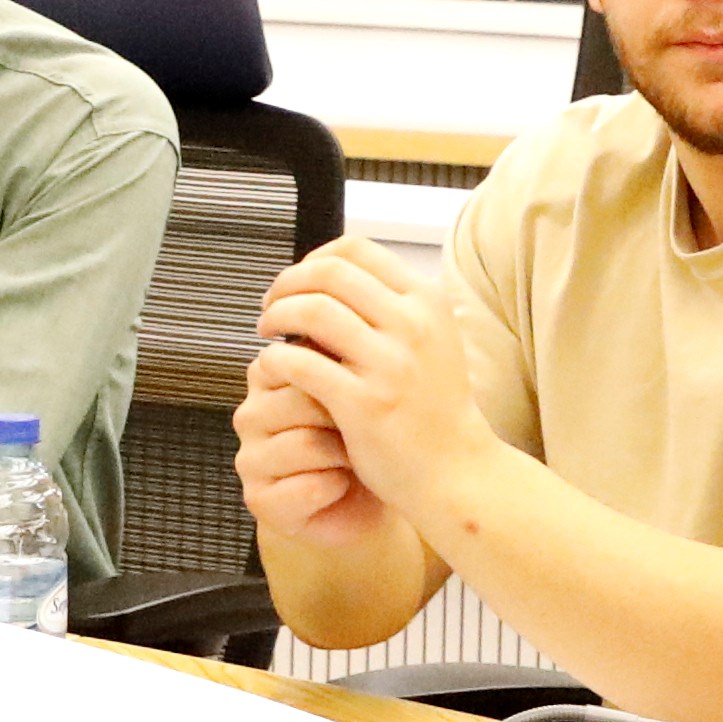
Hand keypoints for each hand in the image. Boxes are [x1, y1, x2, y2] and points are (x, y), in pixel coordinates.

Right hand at [226, 363, 383, 549]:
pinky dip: (336, 487)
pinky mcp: (258, 500)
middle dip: (347, 417)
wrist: (369, 494)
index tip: (360, 394)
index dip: (344, 378)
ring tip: (355, 458)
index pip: (301, 360)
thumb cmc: (368, 435)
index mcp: (267, 374)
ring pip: (306, 443)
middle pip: (303, 400)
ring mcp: (249, 458)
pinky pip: (308, 486)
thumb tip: (343, 332)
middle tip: (363, 431)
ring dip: (345, 453)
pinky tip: (340, 485)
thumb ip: (340, 357)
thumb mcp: (358, 386)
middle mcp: (250, 414)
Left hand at [249, 237, 484, 511]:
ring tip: (266, 332)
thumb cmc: (434, 409)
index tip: (296, 281)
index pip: (356, 250)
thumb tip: (329, 275)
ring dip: (276, 315)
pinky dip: (276, 359)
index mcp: (427, 301)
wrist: (456, 471)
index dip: (313, 259)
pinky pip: (301, 363)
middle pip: (329, 273)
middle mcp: (413, 324)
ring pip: (312, 310)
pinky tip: (271, 368)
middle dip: (287, 284)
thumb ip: (390, 306)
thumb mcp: (430, 340)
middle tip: (270, 306)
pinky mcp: (364, 402)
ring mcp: (390, 363)